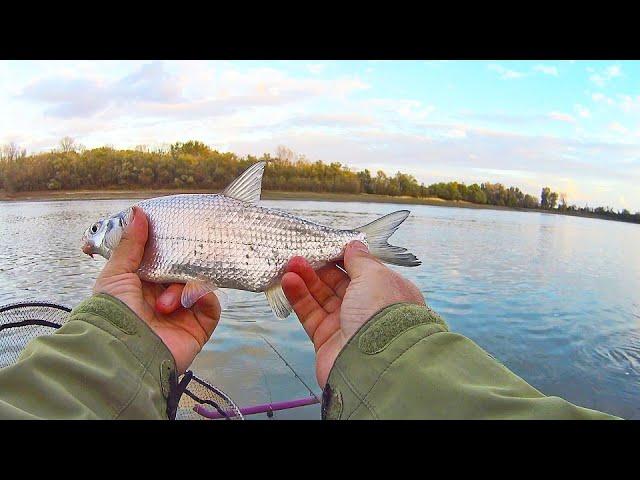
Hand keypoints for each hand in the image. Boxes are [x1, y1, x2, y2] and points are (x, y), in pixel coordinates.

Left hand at [94, 206, 220, 373]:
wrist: (125, 353)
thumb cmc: (114, 312)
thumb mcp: (116, 273)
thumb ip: (131, 244)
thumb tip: (138, 212)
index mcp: (141, 286)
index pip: (162, 261)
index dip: (168, 248)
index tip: (173, 231)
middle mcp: (162, 299)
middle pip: (183, 271)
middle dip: (178, 267)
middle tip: (174, 264)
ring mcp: (182, 314)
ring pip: (197, 285)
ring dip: (182, 289)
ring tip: (165, 304)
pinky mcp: (199, 327)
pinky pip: (211, 305)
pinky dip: (203, 297)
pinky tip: (188, 301)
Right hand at [282, 241, 424, 387]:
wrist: (374, 362)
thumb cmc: (381, 311)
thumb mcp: (374, 276)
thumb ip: (359, 259)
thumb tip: (354, 245)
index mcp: (387, 292)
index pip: (364, 270)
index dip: (344, 258)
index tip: (326, 245)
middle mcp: (369, 308)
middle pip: (340, 283)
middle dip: (320, 267)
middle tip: (301, 253)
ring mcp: (347, 324)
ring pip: (322, 297)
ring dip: (305, 279)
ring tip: (290, 264)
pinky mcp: (327, 339)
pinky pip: (310, 313)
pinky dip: (299, 296)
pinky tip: (289, 281)